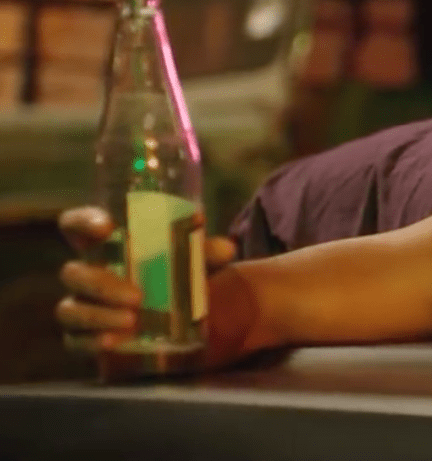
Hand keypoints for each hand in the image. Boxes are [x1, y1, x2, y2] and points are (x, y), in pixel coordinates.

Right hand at [55, 206, 236, 350]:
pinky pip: (76, 340)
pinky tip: (114, 342)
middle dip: (101, 284)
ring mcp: (82, 304)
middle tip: (138, 296)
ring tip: (132, 321)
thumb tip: (227, 248)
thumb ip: (206, 250)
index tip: (106, 228)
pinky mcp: (86, 335)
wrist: (179, 311)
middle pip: (73, 273)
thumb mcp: (192, 258)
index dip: (82, 222)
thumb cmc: (175, 270)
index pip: (75, 224)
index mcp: (105, 243)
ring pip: (69, 309)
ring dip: (98, 315)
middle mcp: (87, 272)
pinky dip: (92, 341)